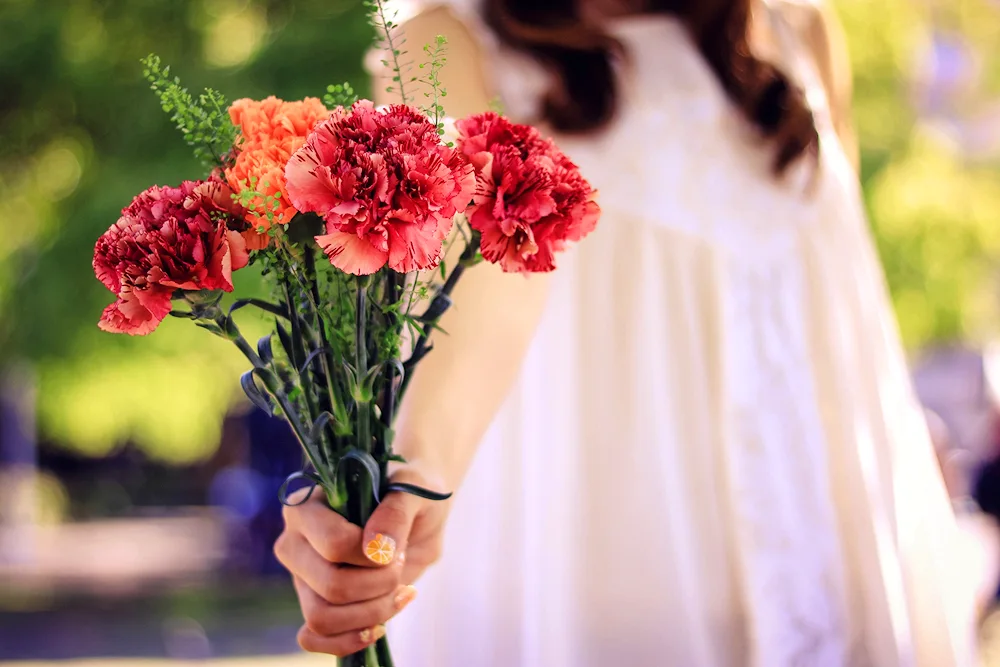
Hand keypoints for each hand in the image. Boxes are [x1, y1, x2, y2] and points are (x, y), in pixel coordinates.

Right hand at [274, 469, 450, 655]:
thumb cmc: (408, 489)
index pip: (334, 546)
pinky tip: (378, 625)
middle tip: (400, 565)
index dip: (373, 557)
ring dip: (372, 613)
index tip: (396, 546)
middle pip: (330, 588)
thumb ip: (396, 510)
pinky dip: (349, 640)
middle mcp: (295, 542)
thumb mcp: (414, 487)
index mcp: (307, 506)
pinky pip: (313, 639)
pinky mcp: (314, 602)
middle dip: (379, 585)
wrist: (414, 509)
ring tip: (397, 590)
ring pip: (323, 618)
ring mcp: (302, 576)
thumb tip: (377, 548)